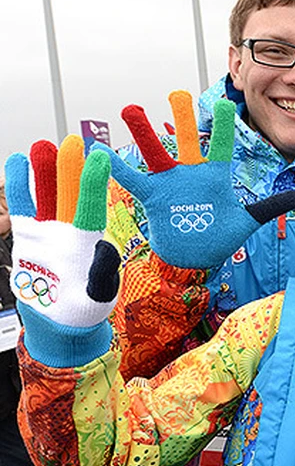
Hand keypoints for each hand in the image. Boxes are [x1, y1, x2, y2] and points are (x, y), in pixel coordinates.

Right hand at [5, 136, 119, 326]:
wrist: (59, 324)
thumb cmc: (85, 310)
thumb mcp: (99, 295)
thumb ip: (102, 273)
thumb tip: (106, 249)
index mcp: (90, 242)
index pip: (92, 205)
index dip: (95, 181)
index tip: (100, 156)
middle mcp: (69, 232)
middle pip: (69, 194)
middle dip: (70, 168)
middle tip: (71, 141)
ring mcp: (47, 232)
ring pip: (45, 196)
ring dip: (43, 172)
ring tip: (41, 146)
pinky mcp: (27, 237)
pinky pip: (22, 207)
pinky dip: (19, 186)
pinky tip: (17, 162)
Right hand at [104, 90, 294, 269]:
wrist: (196, 258)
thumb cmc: (220, 237)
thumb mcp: (247, 222)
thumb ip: (268, 206)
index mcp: (215, 176)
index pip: (222, 146)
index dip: (224, 126)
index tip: (225, 103)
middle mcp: (191, 173)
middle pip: (187, 140)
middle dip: (182, 117)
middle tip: (177, 93)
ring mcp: (171, 182)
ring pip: (156, 152)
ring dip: (143, 132)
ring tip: (131, 109)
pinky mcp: (153, 196)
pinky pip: (132, 178)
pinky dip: (115, 166)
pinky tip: (99, 149)